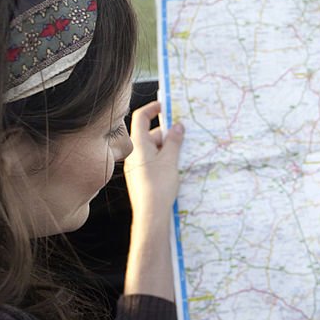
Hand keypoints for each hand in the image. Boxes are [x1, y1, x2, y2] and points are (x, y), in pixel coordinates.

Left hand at [124, 100, 184, 218]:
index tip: (166, 105)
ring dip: (168, 146)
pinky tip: (177, 164)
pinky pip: (153, 160)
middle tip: (185, 133)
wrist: (151, 214)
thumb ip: (174, 141)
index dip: (153, 108)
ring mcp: (137, 166)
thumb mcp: (170, 160)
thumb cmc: (159, 186)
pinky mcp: (142, 176)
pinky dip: (165, 157)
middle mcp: (135, 153)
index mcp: (138, 145)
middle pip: (150, 134)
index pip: (141, 117)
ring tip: (184, 150)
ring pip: (154, 148)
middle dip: (167, 132)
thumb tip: (178, 127)